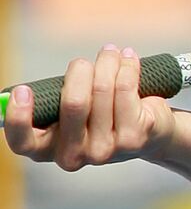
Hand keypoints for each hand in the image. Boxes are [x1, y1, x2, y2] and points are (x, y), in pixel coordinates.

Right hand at [4, 45, 175, 169]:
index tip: (22, 90)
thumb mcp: (71, 114)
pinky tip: (129, 58)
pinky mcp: (133, 138)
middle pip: (73, 103)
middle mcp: (75, 155)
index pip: (23, 143)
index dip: (18, 117)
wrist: (153, 135)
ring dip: (107, 62)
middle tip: (83, 61)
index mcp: (49, 150)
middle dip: (80, 70)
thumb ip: (52, 103)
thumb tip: (24, 89)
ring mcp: (106, 150)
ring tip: (111, 53)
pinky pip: (126, 89)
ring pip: (103, 90)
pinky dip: (127, 67)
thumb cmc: (101, 117)